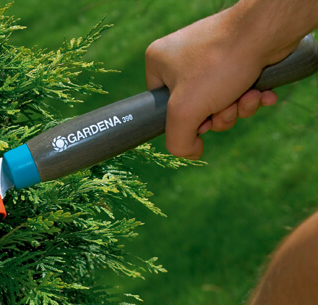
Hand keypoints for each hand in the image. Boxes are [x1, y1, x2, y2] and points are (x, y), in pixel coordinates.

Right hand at [145, 8, 282, 158]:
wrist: (265, 31)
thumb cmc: (218, 65)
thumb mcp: (183, 112)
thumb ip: (177, 141)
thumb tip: (191, 152)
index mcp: (158, 63)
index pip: (161, 107)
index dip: (184, 121)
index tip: (201, 118)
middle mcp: (181, 57)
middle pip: (194, 108)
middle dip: (217, 116)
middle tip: (227, 108)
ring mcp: (210, 56)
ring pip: (219, 102)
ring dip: (236, 108)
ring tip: (249, 96)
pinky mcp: (237, 57)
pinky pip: (237, 88)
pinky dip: (250, 96)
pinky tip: (263, 93)